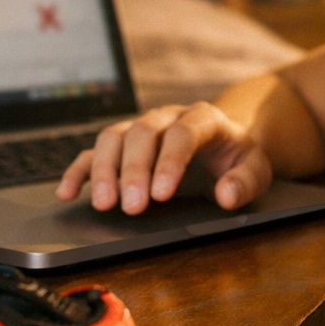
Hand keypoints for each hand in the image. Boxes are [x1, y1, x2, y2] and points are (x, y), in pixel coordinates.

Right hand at [55, 102, 273, 214]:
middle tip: (131, 208)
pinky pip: (94, 150)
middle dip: (134, 171)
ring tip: (102, 203)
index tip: (161, 195)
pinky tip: (68, 191)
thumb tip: (227, 195)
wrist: (226, 142)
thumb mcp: (256, 169)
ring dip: (104, 170)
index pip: (183, 133)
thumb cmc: (237, 158)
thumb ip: (245, 182)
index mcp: (204, 118)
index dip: (170, 162)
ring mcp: (143, 127)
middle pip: (143, 133)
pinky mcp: (124, 143)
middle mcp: (168, 117)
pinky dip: (79, 170)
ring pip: (114, 136)